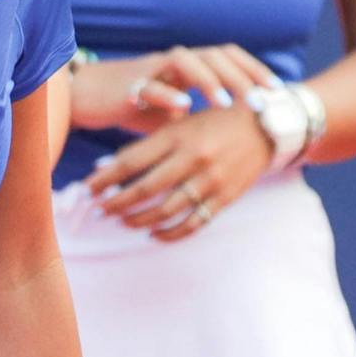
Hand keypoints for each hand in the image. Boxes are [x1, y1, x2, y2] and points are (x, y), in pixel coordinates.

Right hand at [70, 45, 274, 132]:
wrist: (86, 96)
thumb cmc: (132, 103)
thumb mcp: (172, 110)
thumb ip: (199, 115)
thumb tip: (233, 131)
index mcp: (187, 66)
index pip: (227, 57)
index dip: (253, 69)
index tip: (277, 90)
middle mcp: (173, 62)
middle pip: (213, 55)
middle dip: (240, 76)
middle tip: (261, 100)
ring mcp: (151, 70)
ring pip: (185, 61)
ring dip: (208, 81)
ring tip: (226, 104)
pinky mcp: (128, 86)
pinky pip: (150, 85)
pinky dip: (168, 94)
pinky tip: (184, 107)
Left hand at [87, 104, 268, 241]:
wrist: (266, 128)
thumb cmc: (216, 123)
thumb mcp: (183, 124)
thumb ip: (150, 144)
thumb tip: (109, 165)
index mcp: (178, 135)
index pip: (131, 161)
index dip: (105, 178)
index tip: (88, 189)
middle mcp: (193, 158)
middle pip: (144, 188)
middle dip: (116, 203)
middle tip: (99, 211)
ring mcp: (210, 180)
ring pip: (165, 209)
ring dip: (138, 219)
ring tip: (122, 221)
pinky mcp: (224, 198)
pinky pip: (192, 223)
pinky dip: (169, 233)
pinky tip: (153, 233)